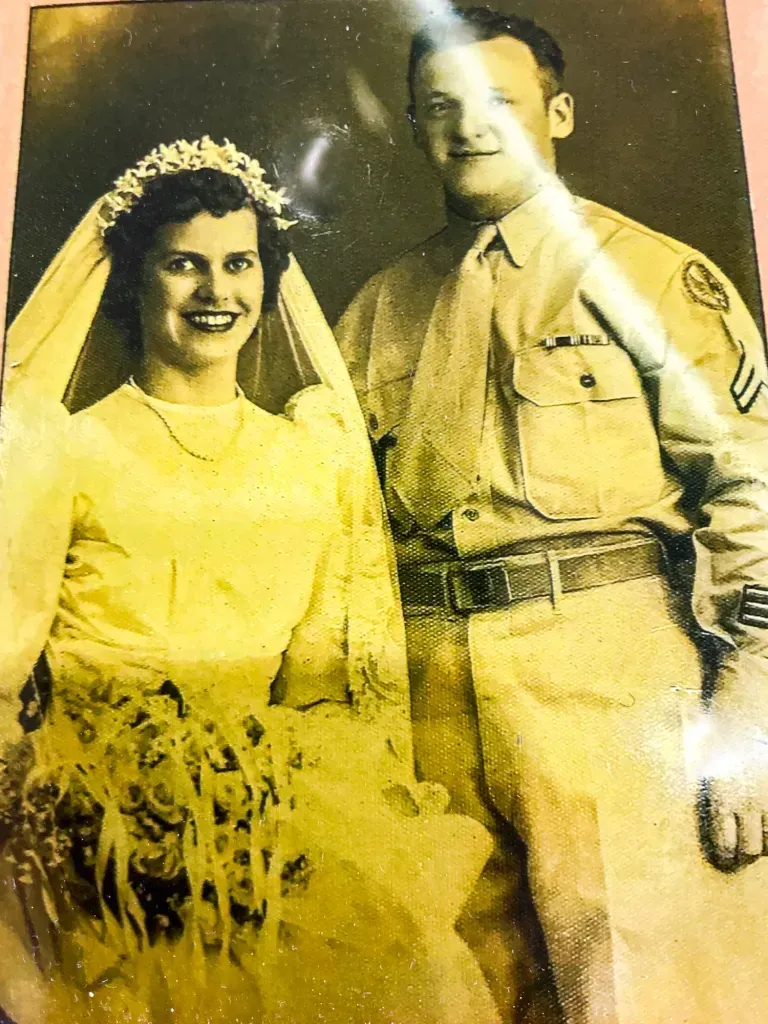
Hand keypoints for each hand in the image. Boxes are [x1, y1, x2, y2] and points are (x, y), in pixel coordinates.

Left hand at [698, 648, 767, 871]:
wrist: (750, 683)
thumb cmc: (718, 712)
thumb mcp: (699, 745)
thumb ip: (705, 777)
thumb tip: (707, 804)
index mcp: (722, 792)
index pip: (726, 844)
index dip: (726, 855)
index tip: (726, 856)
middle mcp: (749, 799)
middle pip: (753, 849)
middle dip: (748, 850)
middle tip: (744, 842)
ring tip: (761, 828)